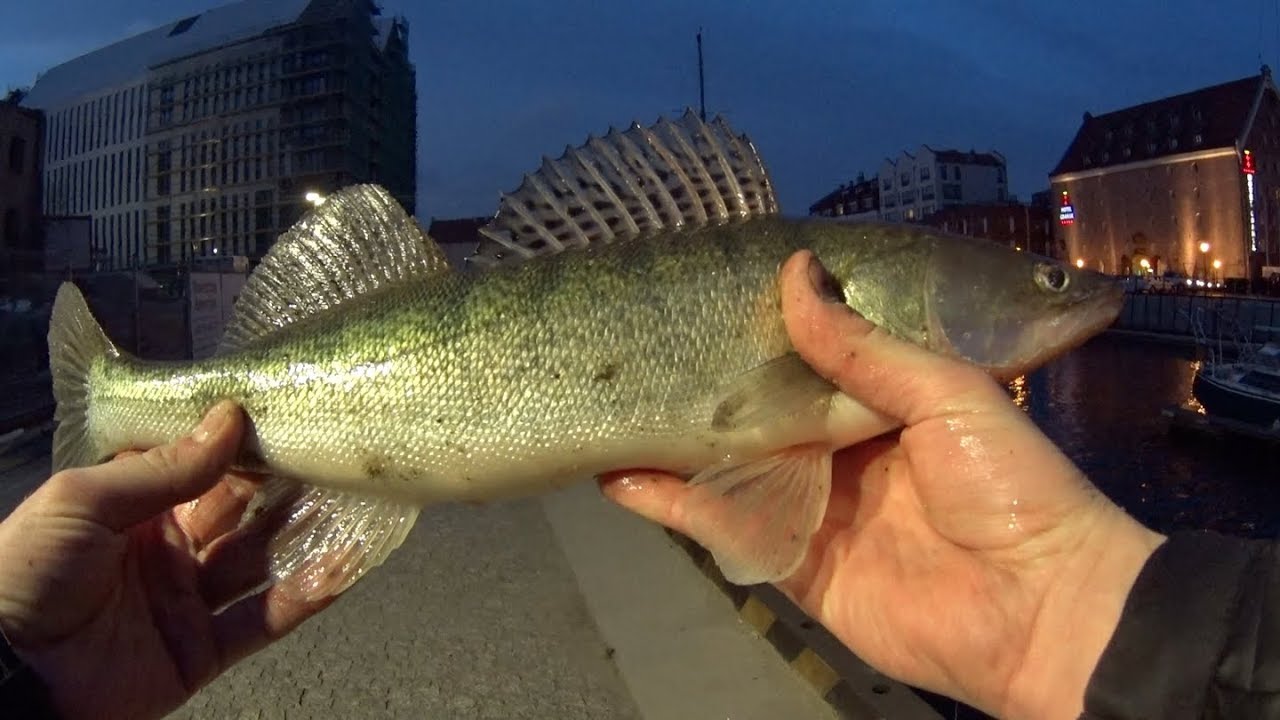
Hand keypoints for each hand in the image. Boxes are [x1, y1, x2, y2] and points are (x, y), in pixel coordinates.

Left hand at [0, 402, 332, 719]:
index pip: (200, 467)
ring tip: (352, 506)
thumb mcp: (82, 502)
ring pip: (259, 561)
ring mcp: (185, 601)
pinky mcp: (199, 652)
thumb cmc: (23, 574)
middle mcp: (165, 548)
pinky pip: (262, 621)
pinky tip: (341, 568)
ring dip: (304, 535)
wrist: (2, 677)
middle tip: (335, 455)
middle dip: (284, 484)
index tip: (288, 416)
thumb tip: (229, 419)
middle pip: (239, 511)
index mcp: (130, 508)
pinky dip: (304, 596)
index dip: (241, 444)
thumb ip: (162, 467)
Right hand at [600, 251, 1165, 719]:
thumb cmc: (1006, 485)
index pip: (814, 357)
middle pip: (764, 410)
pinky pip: (726, 526)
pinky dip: (672, 504)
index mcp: (890, 402)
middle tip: (648, 344)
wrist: (1038, 611)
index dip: (766, 330)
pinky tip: (620, 476)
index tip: (709, 294)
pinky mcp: (793, 563)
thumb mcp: (945, 392)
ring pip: (733, 466)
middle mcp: (845, 451)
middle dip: (710, 383)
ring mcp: (816, 508)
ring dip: (675, 442)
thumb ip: (861, 345)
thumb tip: (793, 272)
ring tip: (614, 401)